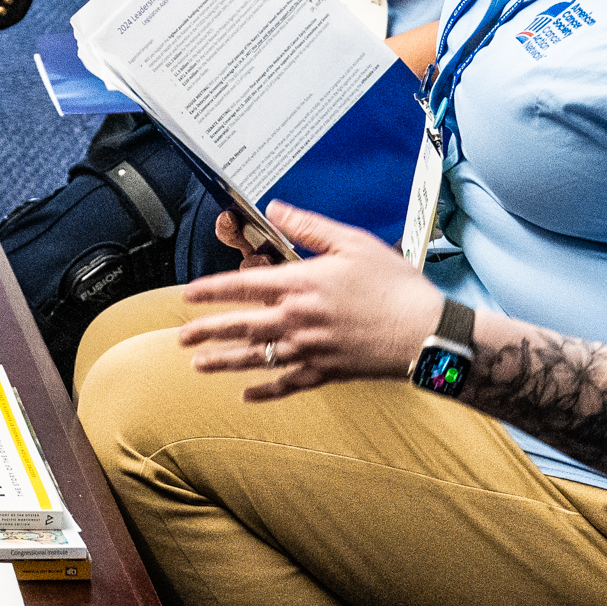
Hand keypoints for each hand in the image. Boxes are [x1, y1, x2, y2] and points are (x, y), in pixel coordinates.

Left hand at [173, 203, 442, 398]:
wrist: (425, 333)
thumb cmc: (394, 286)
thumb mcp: (352, 243)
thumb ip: (310, 227)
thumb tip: (277, 210)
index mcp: (301, 285)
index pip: (243, 287)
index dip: (211, 291)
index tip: (188, 295)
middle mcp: (298, 320)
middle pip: (241, 326)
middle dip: (207, 331)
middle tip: (181, 336)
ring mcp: (310, 350)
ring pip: (257, 358)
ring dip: (224, 361)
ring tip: (198, 364)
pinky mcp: (327, 373)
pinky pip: (288, 385)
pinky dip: (266, 391)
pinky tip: (247, 395)